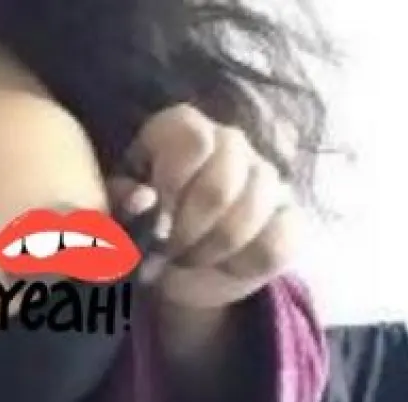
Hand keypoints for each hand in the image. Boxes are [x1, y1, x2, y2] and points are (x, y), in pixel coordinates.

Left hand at [108, 103, 301, 310]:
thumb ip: (120, 201)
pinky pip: (276, 243)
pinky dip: (242, 265)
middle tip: (165, 250)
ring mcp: (267, 178)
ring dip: (209, 252)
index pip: (192, 138)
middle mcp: (230, 143)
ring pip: (250, 215)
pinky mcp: (290, 218)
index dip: (170, 185)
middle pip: (220, 185)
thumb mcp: (117, 212)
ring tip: (187, 258)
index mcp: (182, 129)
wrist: (175, 267)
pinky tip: (223, 264)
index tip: (153, 219)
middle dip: (185, 231)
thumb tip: (143, 199)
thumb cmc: (140, 226)